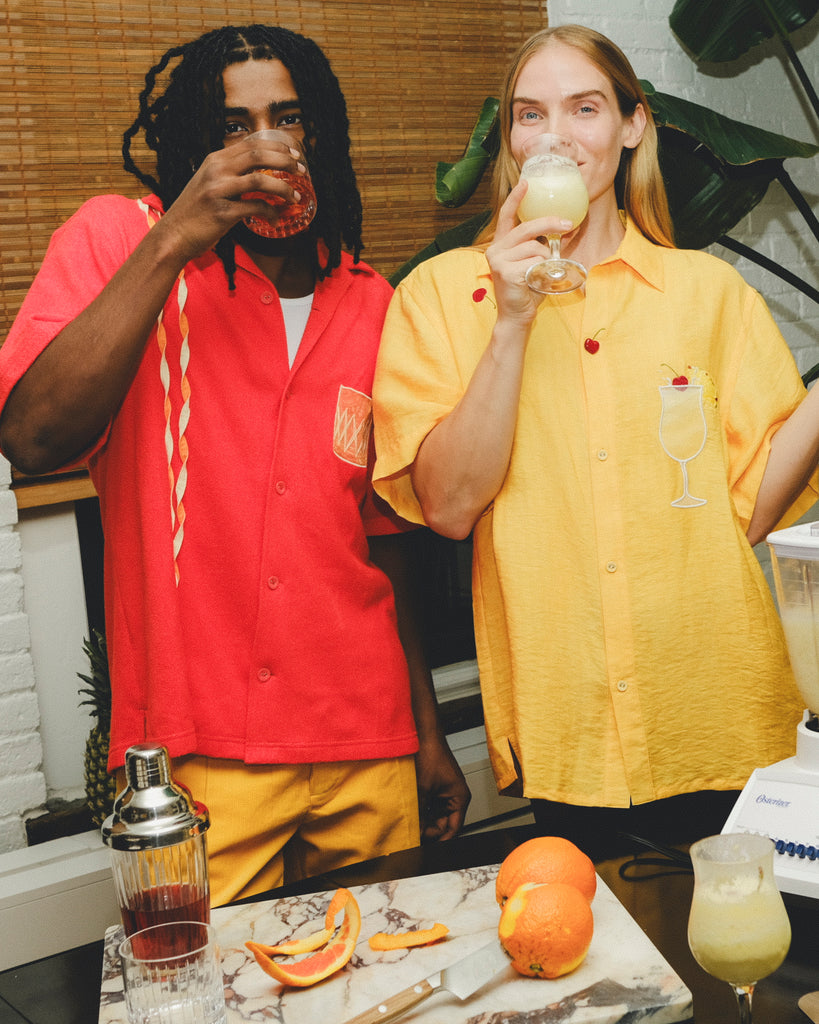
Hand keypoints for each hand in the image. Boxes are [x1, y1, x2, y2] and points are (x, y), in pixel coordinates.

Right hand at [156, 134, 306, 260]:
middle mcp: (216, 170)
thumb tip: (259, 172)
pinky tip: (276, 220)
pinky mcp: (222, 213)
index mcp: (215, 160)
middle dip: (286, 161)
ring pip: (260, 180)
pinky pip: (255, 208)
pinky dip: (270, 213)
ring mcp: (218, 191)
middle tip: (302, 170)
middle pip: (259, 155)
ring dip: (283, 188)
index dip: (277, 147)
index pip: (251, 144)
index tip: (294, 154)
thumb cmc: (194, 212)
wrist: (173, 235)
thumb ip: (229, 174)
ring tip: (295, 196)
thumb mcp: (208, 183)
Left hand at [415, 735, 470, 841]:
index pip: (453, 829)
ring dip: (422, 818)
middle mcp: (454, 796)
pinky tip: (409, 811)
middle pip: (442, 823)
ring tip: (409, 822)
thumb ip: (419, 812)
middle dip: (428, 828)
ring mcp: (444, 792)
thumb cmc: (431, 754)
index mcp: (460, 797)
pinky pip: (428, 805)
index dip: (440, 839)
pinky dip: (420, 808)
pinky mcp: (434, 787)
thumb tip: (414, 832)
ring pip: (434, 815)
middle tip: (413, 834)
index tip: (427, 847)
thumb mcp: (423, 789)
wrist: (423, 734)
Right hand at [485, 180, 573, 325]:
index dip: (516, 198)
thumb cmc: (527, 290)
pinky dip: (542, 271)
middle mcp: (496, 249)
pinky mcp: (506, 271)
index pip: (506, 216)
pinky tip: (536, 281)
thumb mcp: (533, 263)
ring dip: (546, 259)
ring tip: (542, 273)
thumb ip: (542, 245)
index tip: (526, 183)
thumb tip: (565, 226)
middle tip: (568, 224)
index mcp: (501, 244)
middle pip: (526, 228)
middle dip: (549, 223)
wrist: (516, 316)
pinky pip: (534, 262)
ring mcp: (499, 260)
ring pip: (534, 247)